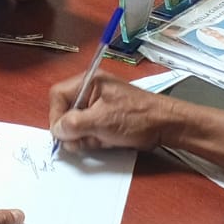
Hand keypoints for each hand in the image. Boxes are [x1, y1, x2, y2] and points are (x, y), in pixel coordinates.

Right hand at [48, 71, 177, 151]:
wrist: (166, 126)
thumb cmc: (136, 118)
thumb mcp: (101, 121)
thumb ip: (74, 124)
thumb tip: (56, 130)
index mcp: (89, 82)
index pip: (58, 96)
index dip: (56, 115)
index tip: (63, 133)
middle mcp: (91, 91)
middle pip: (66, 112)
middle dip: (74, 130)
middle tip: (85, 140)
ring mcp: (99, 106)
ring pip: (77, 125)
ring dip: (86, 137)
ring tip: (103, 139)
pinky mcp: (107, 118)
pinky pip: (90, 130)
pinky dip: (95, 139)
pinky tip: (108, 141)